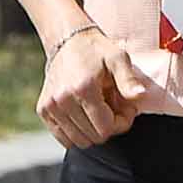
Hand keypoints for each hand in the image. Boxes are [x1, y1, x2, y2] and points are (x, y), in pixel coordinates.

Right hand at [37, 24, 142, 146]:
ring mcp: (50, 107)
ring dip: (93, 130)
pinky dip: (77, 132)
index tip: (126, 108)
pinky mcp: (43, 110)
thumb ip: (129, 79)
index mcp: (83, 89)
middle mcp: (63, 100)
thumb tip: (140, 95)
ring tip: (99, 109)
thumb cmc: (96, 50)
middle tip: (114, 107)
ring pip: (79, 141)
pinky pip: (64, 138)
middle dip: (109, 126)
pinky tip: (84, 115)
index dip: (122, 123)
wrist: (68, 40)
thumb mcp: (118, 58)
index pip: (106, 128)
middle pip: (94, 137)